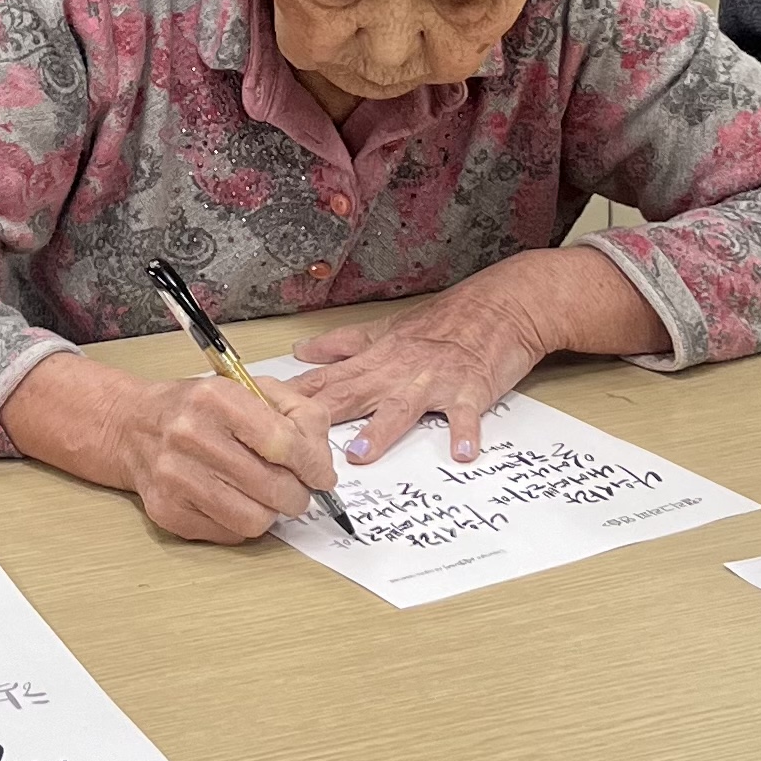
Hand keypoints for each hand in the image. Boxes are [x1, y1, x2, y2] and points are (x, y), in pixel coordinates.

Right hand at [112, 373, 341, 544]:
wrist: (134, 426)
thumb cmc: (199, 409)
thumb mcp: (249, 389)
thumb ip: (298, 414)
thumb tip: (322, 463)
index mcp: (216, 398)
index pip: (283, 443)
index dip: (313, 465)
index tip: (321, 474)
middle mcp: (190, 435)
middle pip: (274, 487)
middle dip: (297, 494)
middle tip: (295, 488)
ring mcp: (175, 476)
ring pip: (255, 519)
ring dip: (271, 512)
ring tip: (264, 494)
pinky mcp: (167, 510)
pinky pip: (229, 534)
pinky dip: (242, 522)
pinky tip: (234, 500)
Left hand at [287, 300, 541, 465]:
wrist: (500, 305)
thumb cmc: (443, 322)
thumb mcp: (386, 329)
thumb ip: (343, 345)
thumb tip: (300, 352)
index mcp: (376, 359)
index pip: (325, 380)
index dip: (292, 397)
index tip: (260, 412)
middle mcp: (398, 370)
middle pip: (353, 394)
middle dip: (322, 417)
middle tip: (293, 442)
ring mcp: (434, 380)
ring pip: (402, 407)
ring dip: (381, 430)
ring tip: (361, 455)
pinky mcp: (470, 390)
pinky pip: (465, 414)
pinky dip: (463, 432)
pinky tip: (460, 453)